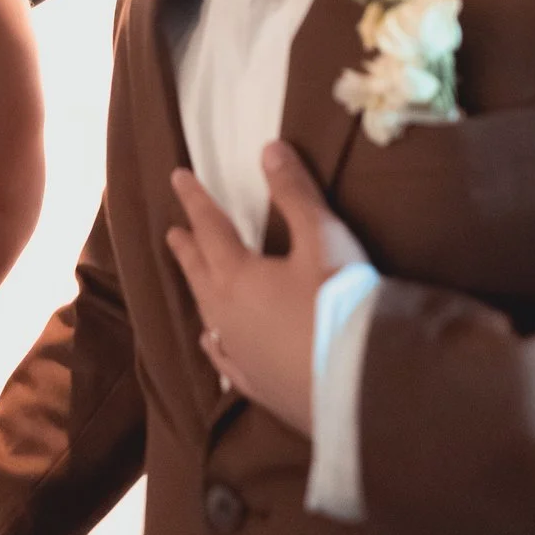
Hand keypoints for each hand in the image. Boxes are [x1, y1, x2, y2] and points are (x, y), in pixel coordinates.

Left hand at [164, 142, 369, 434]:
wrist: (361, 380)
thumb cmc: (340, 301)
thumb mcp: (322, 238)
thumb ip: (295, 193)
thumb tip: (269, 148)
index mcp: (237, 276)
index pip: (209, 228)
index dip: (195, 200)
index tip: (177, 177)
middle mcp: (227, 316)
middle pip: (200, 273)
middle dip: (187, 248)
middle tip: (172, 233)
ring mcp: (239, 355)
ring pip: (209, 316)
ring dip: (200, 292)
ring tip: (194, 282)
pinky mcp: (259, 386)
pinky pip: (225, 360)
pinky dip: (215, 345)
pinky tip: (212, 345)